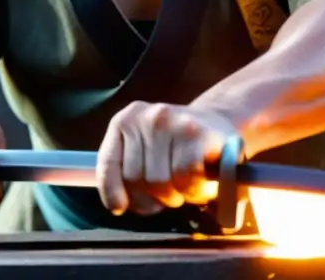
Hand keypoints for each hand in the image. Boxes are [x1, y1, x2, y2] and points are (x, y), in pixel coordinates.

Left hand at [96, 101, 238, 216]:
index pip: (107, 162)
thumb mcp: (143, 150)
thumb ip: (125, 170)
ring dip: (175, 195)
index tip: (119, 207)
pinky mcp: (197, 135)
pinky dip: (193, 190)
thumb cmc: (176, 146)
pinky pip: (185, 179)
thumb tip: (117, 205)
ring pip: (159, 182)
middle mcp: (147, 117)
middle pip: (135, 178)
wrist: (217, 124)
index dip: (111, 191)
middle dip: (151, 197)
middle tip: (168, 193)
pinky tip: (199, 183)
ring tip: (185, 185)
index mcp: (126, 121)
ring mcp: (172, 123)